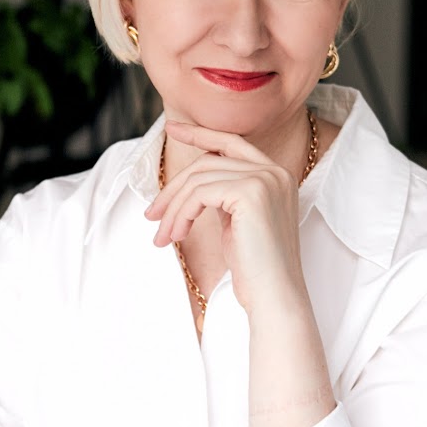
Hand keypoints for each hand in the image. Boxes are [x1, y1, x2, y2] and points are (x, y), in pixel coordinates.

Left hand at [145, 120, 307, 314]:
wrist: (275, 298)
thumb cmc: (254, 268)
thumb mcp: (236, 220)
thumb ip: (222, 193)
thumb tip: (187, 182)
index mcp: (275, 174)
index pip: (230, 143)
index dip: (199, 133)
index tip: (171, 128)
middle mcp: (274, 171)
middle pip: (207, 162)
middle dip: (173, 188)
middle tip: (151, 215)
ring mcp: (265, 179)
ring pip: (199, 179)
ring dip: (173, 208)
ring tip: (163, 235)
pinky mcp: (251, 192)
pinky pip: (200, 193)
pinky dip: (181, 214)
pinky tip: (178, 234)